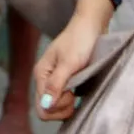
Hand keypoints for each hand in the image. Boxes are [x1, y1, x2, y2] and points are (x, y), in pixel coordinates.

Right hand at [33, 2, 109, 120]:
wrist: (92, 24)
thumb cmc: (80, 40)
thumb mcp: (69, 63)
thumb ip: (56, 84)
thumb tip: (46, 105)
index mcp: (41, 74)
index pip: (42, 107)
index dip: (58, 107)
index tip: (72, 96)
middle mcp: (45, 80)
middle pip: (47, 109)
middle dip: (62, 107)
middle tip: (76, 93)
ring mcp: (55, 80)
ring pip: (56, 106)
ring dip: (68, 104)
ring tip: (79, 89)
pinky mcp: (66, 80)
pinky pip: (64, 99)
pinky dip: (72, 100)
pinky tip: (80, 92)